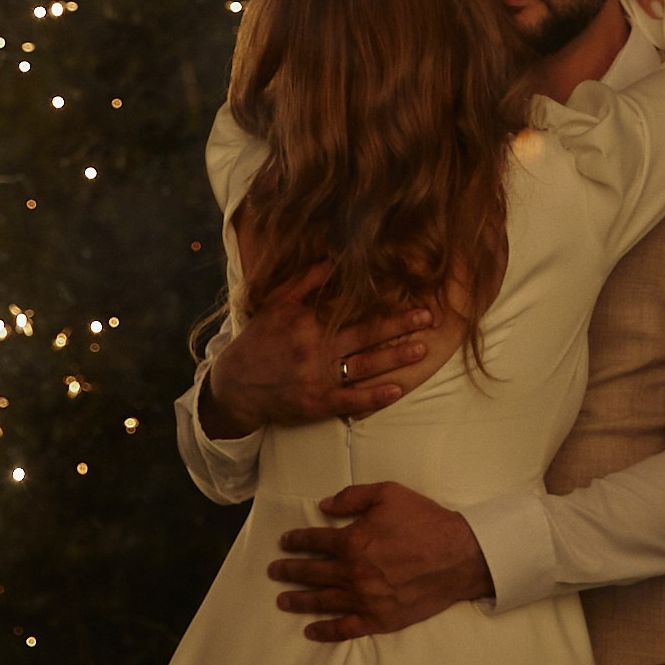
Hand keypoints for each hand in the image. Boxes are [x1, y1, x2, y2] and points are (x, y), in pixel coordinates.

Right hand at [199, 265, 433, 437]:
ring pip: (365, 366)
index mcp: (308, 323)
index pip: (352, 310)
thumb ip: (304, 282)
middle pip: (366, 336)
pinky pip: (352, 400)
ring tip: (421, 349)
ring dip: (395, 358)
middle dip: (399, 326)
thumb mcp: (276, 305)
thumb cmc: (258, 341)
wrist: (236, 386)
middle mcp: (317, 350)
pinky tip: (397, 389)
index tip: (408, 295)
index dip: (381, 303)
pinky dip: (375, 396)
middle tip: (428, 318)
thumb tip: (332, 260)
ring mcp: (319, 379)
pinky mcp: (318, 404)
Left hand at [268, 481, 492, 640]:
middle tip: (273, 572)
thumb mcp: (388, 494)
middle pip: (313, 573)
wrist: (457, 556)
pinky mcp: (379, 620)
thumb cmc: (424, 521)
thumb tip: (324, 506)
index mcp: (353, 541)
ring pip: (323, 601)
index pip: (316, 541)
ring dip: (299, 600)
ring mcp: (365, 600)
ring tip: (281, 600)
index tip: (284, 542)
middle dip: (290, 571)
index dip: (297, 540)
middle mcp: (353, 573)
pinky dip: (325, 631)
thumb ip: (353, 497)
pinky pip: (345, 629)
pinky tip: (310, 630)